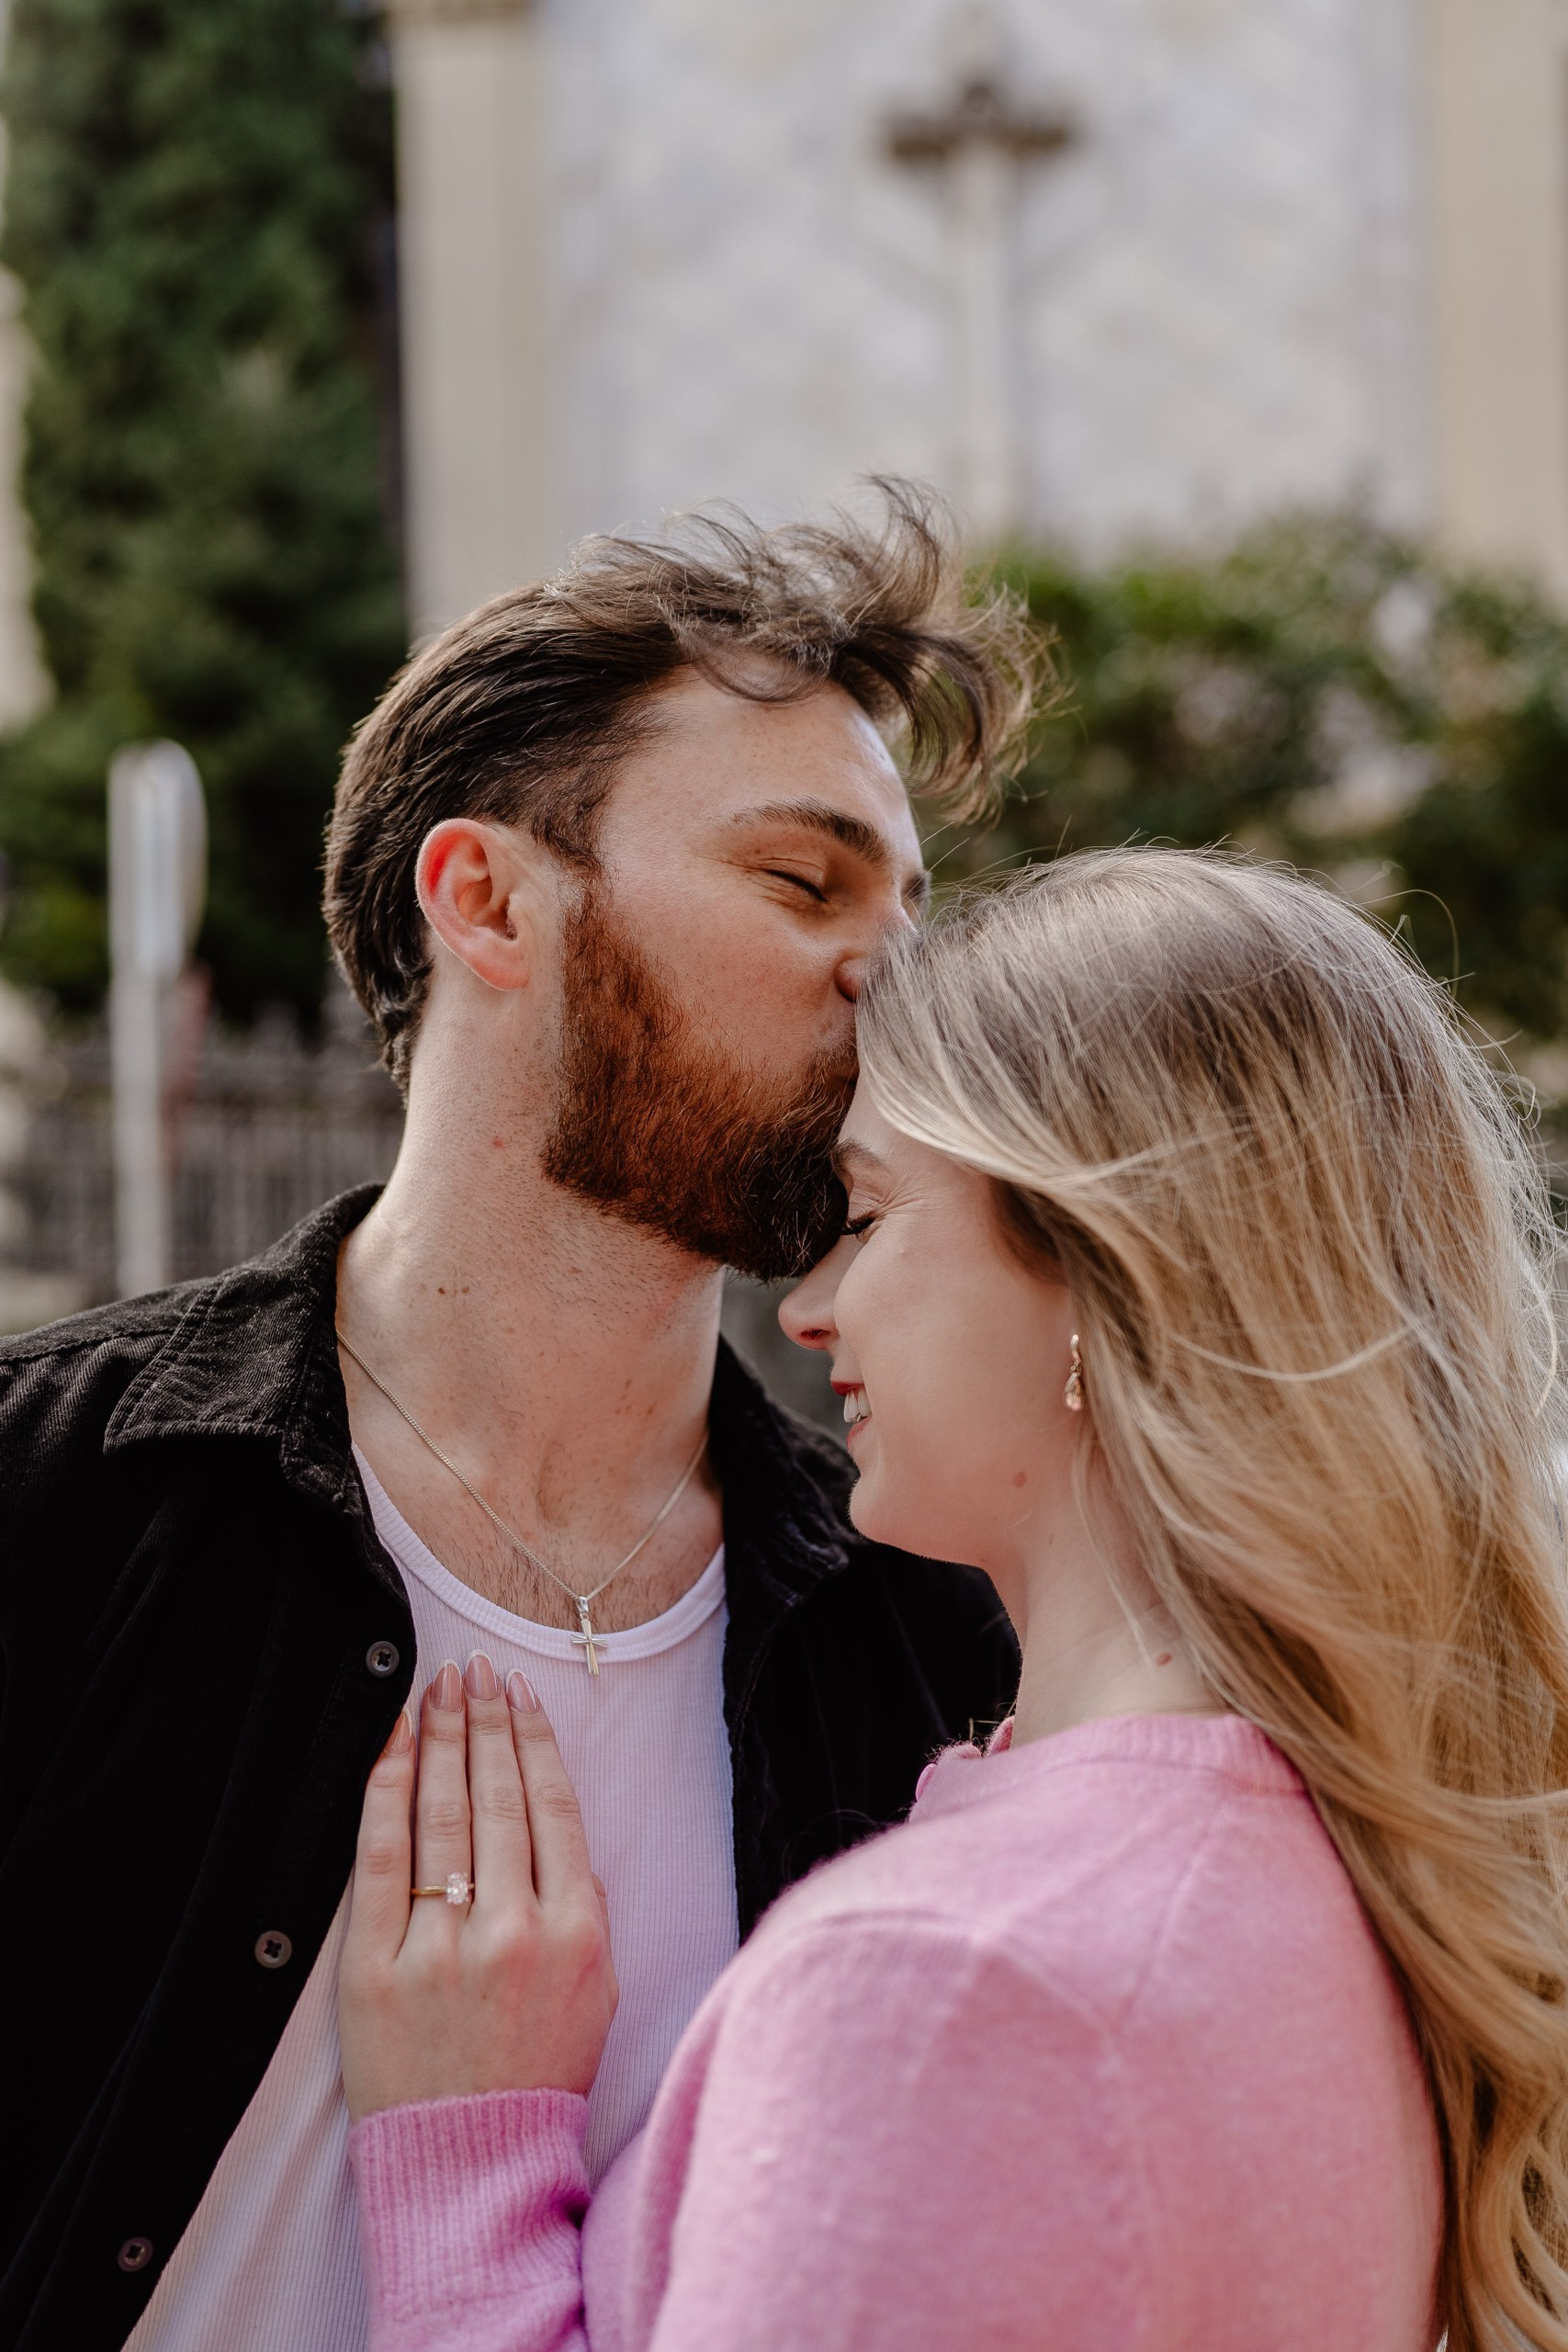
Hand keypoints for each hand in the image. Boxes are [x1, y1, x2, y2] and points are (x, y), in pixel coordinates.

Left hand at [339, 1655, 617, 2121]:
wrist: (470, 2166)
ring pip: (444, 1814)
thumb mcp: (599, 1992)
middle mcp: (511, 1932)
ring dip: (440, 1737)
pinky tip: (392, 1745)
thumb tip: (559, 1828)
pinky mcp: (374, 1969)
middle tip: (473, 1668)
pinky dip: (386, 1790)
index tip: (520, 1693)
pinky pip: (381, 1858)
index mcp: (576, 1935)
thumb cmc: (538, 2073)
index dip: (535, 1740)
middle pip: (499, 1797)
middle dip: (484, 1720)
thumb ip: (586, 1908)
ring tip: (437, 1688)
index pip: (554, 1808)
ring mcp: (439, 1950)